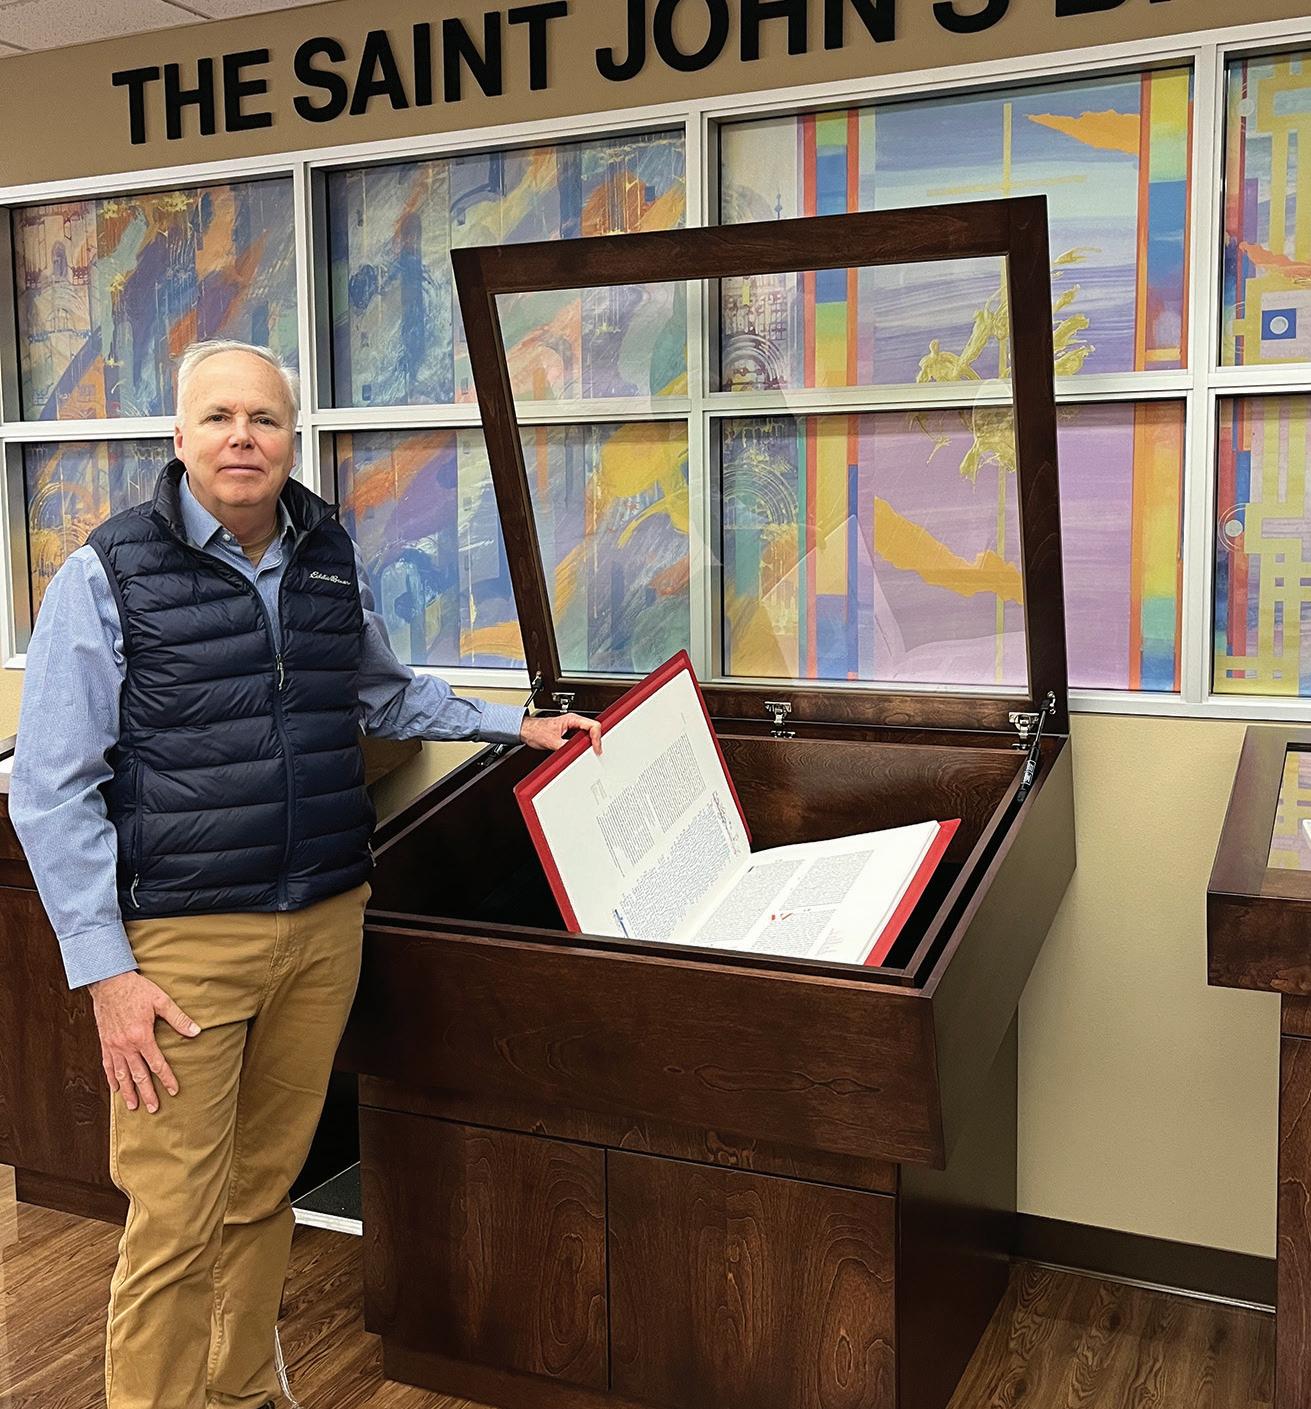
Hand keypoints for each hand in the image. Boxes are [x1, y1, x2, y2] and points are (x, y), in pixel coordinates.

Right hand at [89, 971, 201, 1113]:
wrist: (109, 982)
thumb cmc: (137, 989)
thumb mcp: (161, 1001)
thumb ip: (178, 1018)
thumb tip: (197, 1031)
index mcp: (141, 1036)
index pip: (157, 1064)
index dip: (167, 1078)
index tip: (174, 1091)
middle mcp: (126, 1045)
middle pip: (138, 1074)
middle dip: (147, 1093)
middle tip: (154, 1108)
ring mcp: (113, 1045)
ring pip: (121, 1074)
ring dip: (128, 1091)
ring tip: (133, 1106)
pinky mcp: (104, 1042)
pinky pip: (107, 1065)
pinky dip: (111, 1078)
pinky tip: (116, 1088)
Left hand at [519, 712, 601, 754]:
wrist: (527, 731)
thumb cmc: (536, 730)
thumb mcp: (553, 742)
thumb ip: (567, 747)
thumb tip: (577, 752)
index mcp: (572, 719)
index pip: (593, 725)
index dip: (596, 738)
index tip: (596, 748)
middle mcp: (574, 721)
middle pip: (593, 729)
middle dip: (596, 740)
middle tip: (596, 750)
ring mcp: (572, 726)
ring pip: (589, 733)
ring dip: (591, 742)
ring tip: (591, 750)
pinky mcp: (570, 732)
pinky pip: (582, 736)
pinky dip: (585, 743)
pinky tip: (583, 749)